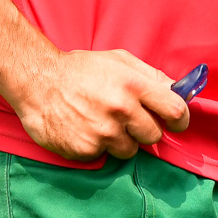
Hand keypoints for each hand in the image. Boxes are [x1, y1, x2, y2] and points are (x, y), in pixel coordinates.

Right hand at [10, 49, 190, 160]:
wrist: (37, 81)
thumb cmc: (81, 69)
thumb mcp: (119, 60)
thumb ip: (151, 76)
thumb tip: (180, 91)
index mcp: (133, 85)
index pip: (175, 111)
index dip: (180, 120)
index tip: (176, 123)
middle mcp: (121, 110)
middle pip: (153, 136)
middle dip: (144, 130)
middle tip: (127, 119)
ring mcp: (103, 133)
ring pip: (129, 150)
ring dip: (120, 141)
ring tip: (101, 122)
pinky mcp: (86, 150)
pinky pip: (104, 156)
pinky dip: (98, 147)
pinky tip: (85, 129)